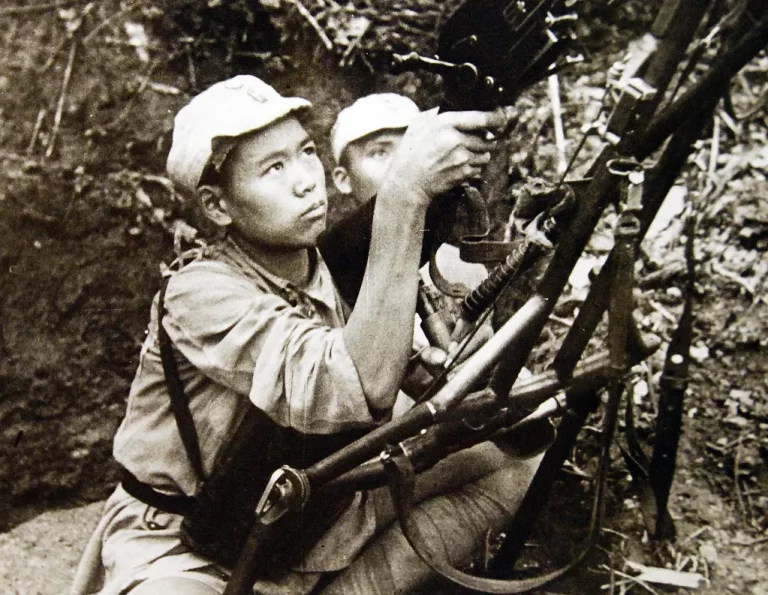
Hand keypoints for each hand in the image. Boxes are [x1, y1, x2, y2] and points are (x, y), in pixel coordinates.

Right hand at [379, 108, 508, 207]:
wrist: (408, 182)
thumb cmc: (411, 152)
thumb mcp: (419, 125)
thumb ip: (437, 113)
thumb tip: (456, 107)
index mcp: (445, 123)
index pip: (481, 117)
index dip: (496, 118)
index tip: (501, 119)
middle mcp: (455, 139)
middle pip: (487, 138)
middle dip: (485, 141)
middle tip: (473, 143)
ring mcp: (461, 158)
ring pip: (485, 154)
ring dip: (480, 155)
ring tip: (463, 156)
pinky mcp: (463, 173)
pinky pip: (479, 169)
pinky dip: (473, 169)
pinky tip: (458, 168)